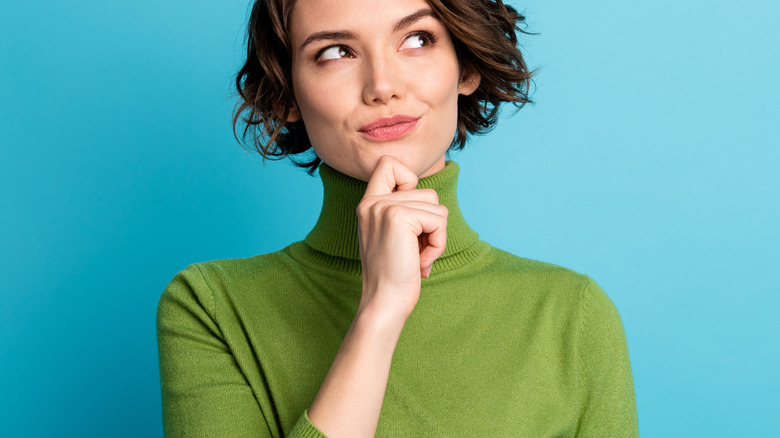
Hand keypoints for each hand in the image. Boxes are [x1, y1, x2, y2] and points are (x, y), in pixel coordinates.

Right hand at [356, 156, 448, 320]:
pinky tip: (421, 262)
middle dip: (431, 224)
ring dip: (436, 235)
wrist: (384, 302)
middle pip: (427, 192)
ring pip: (437, 206)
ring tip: (417, 256)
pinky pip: (439, 221)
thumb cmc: (394, 275)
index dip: (410, 181)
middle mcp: (372, 201)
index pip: (389, 163)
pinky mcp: (398, 217)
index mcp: (368, 203)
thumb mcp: (394, 236)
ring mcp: (384, 207)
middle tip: (415, 250)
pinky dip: (438, 244)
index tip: (410, 217)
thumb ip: (404, 212)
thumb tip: (434, 201)